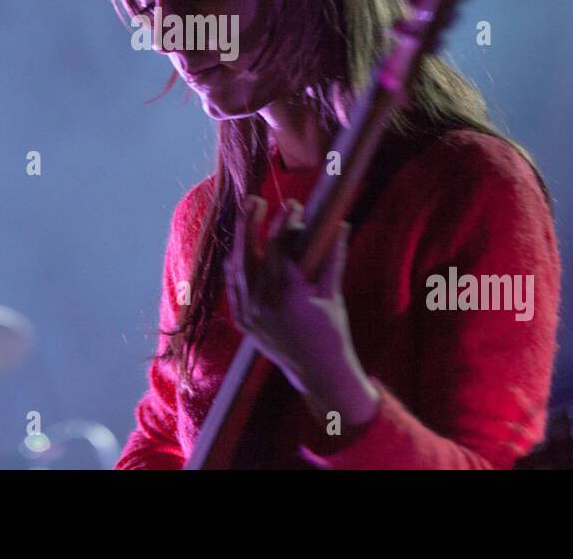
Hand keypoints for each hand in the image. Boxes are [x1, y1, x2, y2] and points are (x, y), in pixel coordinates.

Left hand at [224, 195, 380, 425]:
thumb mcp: (333, 293)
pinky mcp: (242, 321)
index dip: (285, 222)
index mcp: (287, 293)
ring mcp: (248, 313)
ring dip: (242, 241)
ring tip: (249, 217)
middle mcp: (262, 302)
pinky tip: (242, 249)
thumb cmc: (331, 332)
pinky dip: (236, 265)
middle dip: (250, 222)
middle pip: (249, 252)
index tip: (293, 205)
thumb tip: (339, 224)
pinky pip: (233, 286)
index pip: (279, 246)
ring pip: (237, 267)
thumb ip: (333, 257)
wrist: (318, 372)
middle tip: (256, 200)